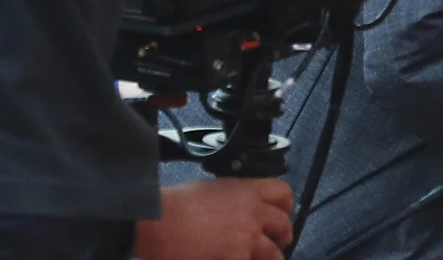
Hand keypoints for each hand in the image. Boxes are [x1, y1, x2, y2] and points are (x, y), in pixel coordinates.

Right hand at [133, 178, 292, 259]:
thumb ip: (234, 198)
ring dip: (269, 257)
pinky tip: (234, 259)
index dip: (285, 207)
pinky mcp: (236, 257)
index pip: (283, 193)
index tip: (281, 215)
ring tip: (264, 259)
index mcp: (247, 190)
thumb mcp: (212, 189)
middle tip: (278, 243)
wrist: (157, 222)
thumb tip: (240, 210)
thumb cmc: (174, 204)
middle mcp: (253, 212)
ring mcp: (247, 238)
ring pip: (273, 254)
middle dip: (283, 236)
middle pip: (284, 225)